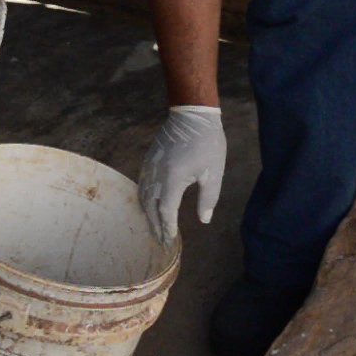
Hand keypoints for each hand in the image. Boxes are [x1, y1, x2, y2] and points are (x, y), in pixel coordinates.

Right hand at [137, 106, 224, 243]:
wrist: (192, 115)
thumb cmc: (207, 143)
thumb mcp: (213, 172)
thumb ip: (208, 198)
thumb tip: (204, 220)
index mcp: (174, 179)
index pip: (166, 211)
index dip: (167, 227)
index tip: (169, 240)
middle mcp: (157, 175)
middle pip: (151, 207)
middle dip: (156, 226)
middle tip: (161, 241)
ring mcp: (150, 166)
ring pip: (143, 197)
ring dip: (148, 214)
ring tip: (154, 227)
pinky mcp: (148, 160)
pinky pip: (141, 184)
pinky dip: (143, 199)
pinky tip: (148, 205)